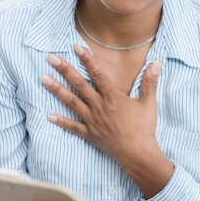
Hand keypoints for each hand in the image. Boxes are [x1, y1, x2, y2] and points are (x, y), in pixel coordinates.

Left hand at [40, 45, 173, 197]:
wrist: (138, 154)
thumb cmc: (144, 129)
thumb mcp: (149, 103)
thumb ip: (150, 82)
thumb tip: (156, 63)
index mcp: (113, 97)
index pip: (98, 73)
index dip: (87, 59)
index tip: (76, 47)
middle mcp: (99, 106)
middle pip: (79, 84)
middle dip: (65, 69)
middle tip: (51, 58)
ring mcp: (92, 120)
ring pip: (71, 102)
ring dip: (57, 90)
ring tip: (43, 79)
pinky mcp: (90, 134)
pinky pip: (72, 127)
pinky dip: (61, 121)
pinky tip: (49, 115)